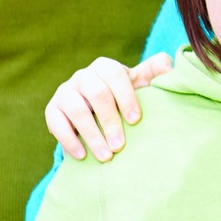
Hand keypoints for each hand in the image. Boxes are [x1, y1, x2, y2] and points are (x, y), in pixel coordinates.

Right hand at [45, 53, 168, 161]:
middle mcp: (82, 76)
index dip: (126, 97)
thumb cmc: (123, 96)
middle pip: (96, 94)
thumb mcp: (140, 83)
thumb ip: (154, 72)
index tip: (136, 120)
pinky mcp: (52, 109)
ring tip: (106, 156)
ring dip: (91, 135)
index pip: (115, 75)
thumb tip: (167, 64)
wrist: (94, 111)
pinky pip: (56, 123)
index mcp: (105, 67)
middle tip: (121, 146)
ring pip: (76, 110)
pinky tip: (82, 156)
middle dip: (110, 121)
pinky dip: (69, 140)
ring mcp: (65, 91)